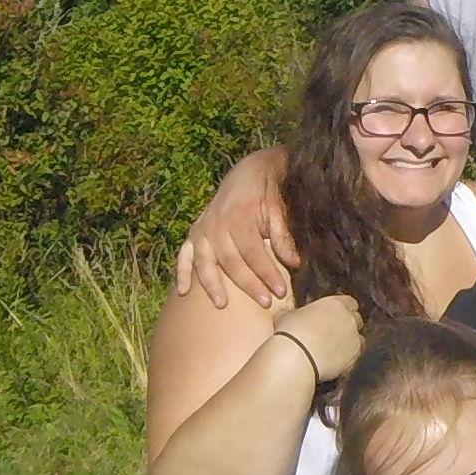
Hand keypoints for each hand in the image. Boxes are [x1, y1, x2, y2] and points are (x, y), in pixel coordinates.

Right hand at [172, 148, 297, 309]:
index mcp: (239, 217)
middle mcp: (216, 224)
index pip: (254, 253)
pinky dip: (182, 272)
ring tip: (222, 304)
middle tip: (266, 303)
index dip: (267, 274)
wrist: (250, 170)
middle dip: (249, 284)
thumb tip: (293, 263)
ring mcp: (203, 229)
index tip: (282, 291)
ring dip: (212, 284)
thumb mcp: (278, 208)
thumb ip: (283, 236)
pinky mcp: (195, 232)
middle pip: (231, 262)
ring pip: (205, 262)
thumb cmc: (267, 191)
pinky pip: (184, 254)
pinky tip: (182, 292)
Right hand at [280, 290, 365, 384]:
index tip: (334, 317)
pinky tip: (335, 363)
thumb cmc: (289, 332)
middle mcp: (349, 318)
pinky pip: (355, 357)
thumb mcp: (286, 316)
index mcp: (335, 304)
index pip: (349, 303)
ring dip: (350, 343)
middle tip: (334, 334)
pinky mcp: (354, 357)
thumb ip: (293, 313)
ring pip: (359, 339)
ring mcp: (354, 338)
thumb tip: (288, 314)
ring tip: (335, 351)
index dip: (343, 310)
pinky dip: (348, 359)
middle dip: (348, 326)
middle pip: (356, 320)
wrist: (296, 356)